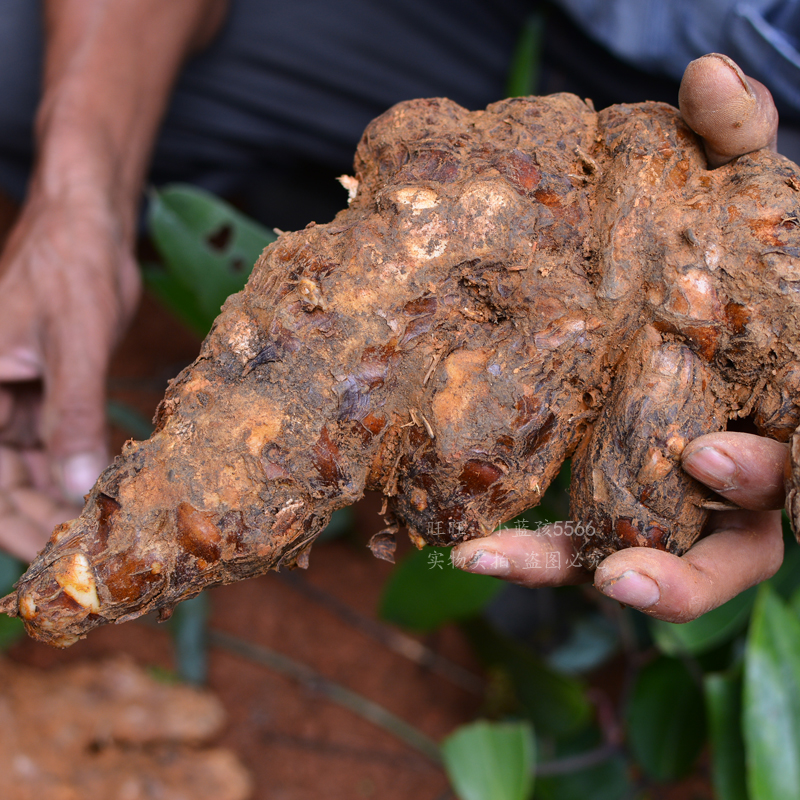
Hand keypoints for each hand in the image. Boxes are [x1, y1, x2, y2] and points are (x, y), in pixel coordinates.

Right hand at [0, 187, 139, 560]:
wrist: (88, 228)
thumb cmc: (69, 268)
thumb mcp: (75, 343)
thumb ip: (73, 415)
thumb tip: (70, 487)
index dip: (11, 522)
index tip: (45, 561)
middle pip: (3, 480)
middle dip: (36, 521)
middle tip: (81, 560)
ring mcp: (13, 399)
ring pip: (28, 468)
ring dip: (57, 500)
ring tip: (96, 535)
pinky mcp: (45, 393)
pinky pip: (54, 443)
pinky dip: (74, 468)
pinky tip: (101, 492)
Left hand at [452, 53, 785, 620]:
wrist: (677, 278)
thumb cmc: (728, 246)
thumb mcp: (738, 189)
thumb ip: (737, 141)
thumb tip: (706, 78)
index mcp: (783, 408)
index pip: (797, 471)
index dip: (768, 478)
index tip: (708, 455)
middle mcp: (736, 472)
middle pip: (730, 555)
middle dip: (681, 575)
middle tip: (617, 574)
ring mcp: (668, 495)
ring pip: (639, 565)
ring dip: (569, 574)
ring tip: (488, 565)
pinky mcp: (605, 496)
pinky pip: (575, 544)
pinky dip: (529, 554)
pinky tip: (463, 549)